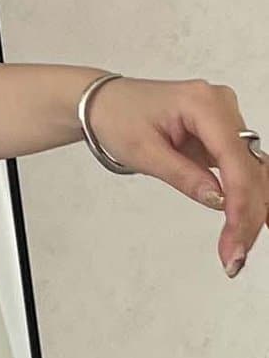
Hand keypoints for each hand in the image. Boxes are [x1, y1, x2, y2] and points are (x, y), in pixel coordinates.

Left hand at [87, 77, 267, 275]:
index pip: (233, 159)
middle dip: (246, 214)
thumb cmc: (117, 118)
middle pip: (250, 168)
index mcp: (204, 103)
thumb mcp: (142, 151)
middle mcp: (223, 106)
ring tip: (237, 249)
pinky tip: (250, 224)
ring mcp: (226, 119)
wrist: (105, 102)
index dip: (239, 201)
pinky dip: (244, 198)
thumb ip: (182, 175)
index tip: (235, 237)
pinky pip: (242, 169)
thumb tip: (218, 201)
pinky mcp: (221, 135)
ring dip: (249, 210)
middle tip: (235, 255)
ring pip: (252, 171)